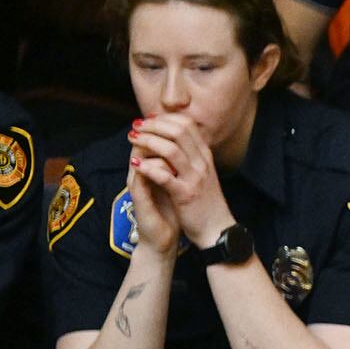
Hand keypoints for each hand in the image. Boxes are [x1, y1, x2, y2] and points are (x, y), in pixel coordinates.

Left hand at [127, 114, 235, 249]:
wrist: (217, 230)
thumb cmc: (205, 202)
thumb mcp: (203, 174)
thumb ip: (191, 156)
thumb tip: (174, 139)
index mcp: (205, 156)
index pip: (187, 124)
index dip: (166, 118)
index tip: (149, 120)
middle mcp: (201, 163)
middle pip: (177, 131)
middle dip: (153, 125)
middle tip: (136, 127)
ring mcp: (194, 178)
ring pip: (170, 149)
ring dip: (147, 141)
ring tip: (132, 140)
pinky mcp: (185, 194)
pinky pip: (164, 175)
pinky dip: (148, 167)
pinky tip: (136, 165)